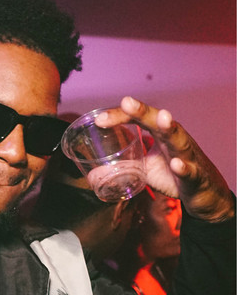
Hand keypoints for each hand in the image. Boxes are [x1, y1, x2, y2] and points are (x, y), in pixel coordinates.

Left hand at [96, 97, 234, 221]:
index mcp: (160, 135)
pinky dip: (183, 167)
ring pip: (179, 140)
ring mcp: (187, 156)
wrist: (202, 192)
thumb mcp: (144, 169)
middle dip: (143, 111)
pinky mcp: (196, 176)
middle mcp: (174, 140)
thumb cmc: (172, 174)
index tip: (100, 120)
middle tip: (126, 102)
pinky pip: (190, 171)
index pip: (139, 119)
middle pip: (158, 121)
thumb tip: (92, 174)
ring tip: (162, 118)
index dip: (121, 116)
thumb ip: (121, 167)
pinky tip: (176, 163)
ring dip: (170, 129)